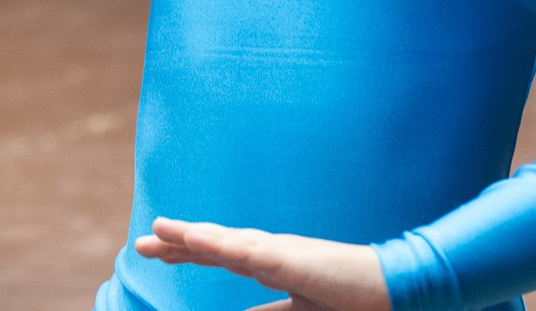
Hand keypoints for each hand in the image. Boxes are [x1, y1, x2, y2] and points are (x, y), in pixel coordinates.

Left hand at [134, 219, 388, 310]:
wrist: (393, 289)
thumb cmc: (350, 297)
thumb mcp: (298, 309)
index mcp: (272, 263)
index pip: (221, 253)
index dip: (189, 250)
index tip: (156, 248)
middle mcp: (271, 252)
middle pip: (215, 244)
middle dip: (178, 242)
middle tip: (142, 242)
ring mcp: (281, 253)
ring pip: (226, 242)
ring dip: (191, 236)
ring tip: (159, 232)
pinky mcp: (292, 259)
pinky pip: (248, 251)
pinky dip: (219, 243)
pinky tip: (194, 238)